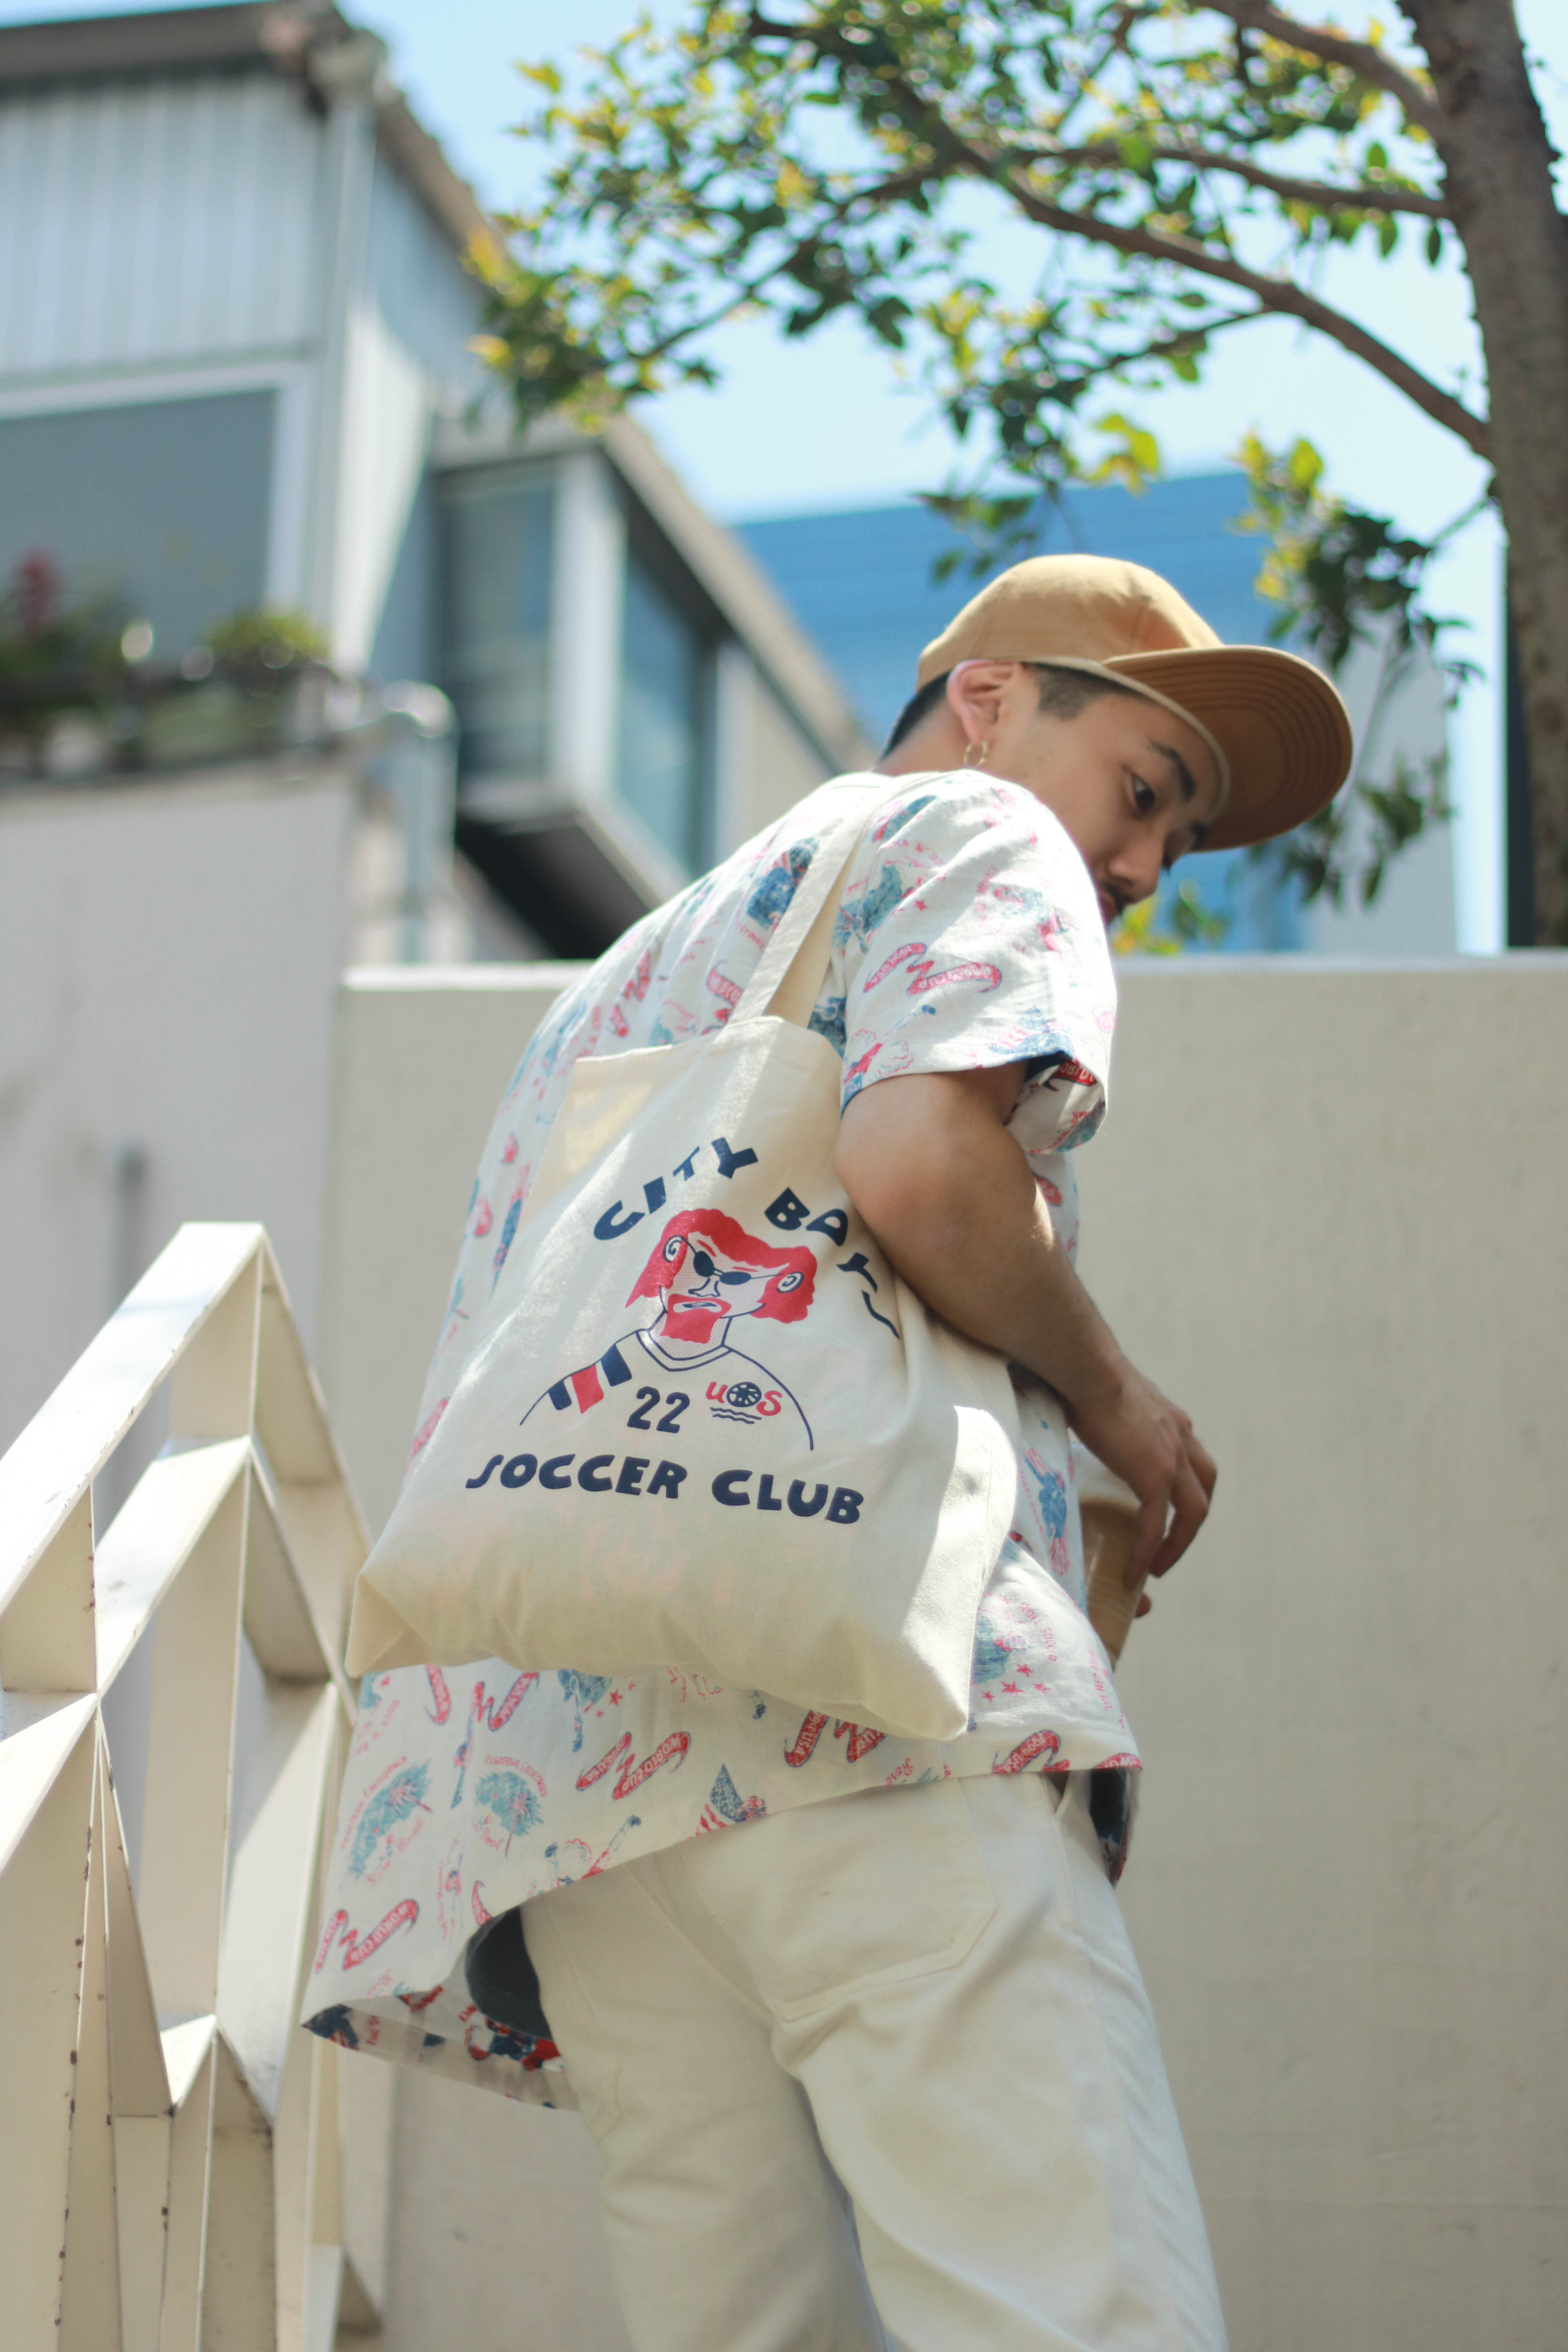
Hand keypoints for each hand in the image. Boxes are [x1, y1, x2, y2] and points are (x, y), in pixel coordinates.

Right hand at [1067, 1357, 1216, 1588]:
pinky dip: (1147, 1551)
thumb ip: (1097, 1407)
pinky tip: (1132, 1572)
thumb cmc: (1080, 1370)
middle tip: (1166, 1546)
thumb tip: (1060, 1405)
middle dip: (1189, 1521)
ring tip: (1154, 1567)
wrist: (1086, 1367)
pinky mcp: (1156, 1476)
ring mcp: (1173, 1457)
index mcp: (1170, 1419)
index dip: (1181, 1487)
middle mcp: (1181, 1437)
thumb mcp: (1100, 1393)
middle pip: (1203, 1487)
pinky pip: (1157, 1526)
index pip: (1189, 1459)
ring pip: (1193, 1513)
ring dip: (1177, 1544)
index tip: (1159, 1508)